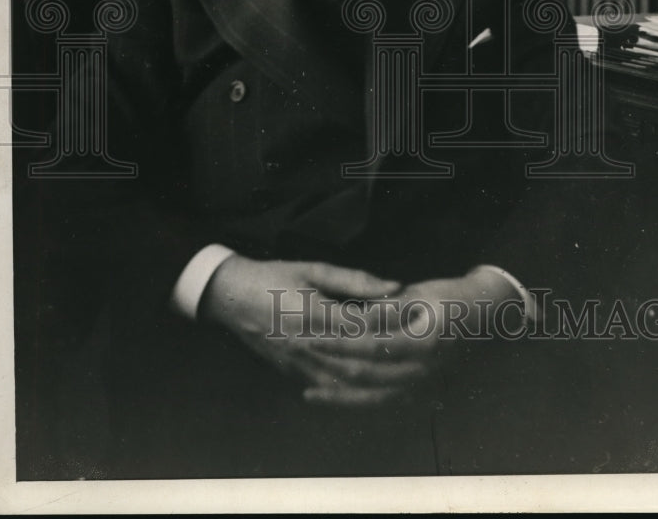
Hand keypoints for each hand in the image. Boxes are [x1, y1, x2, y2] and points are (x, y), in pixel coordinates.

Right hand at [199, 255, 421, 405]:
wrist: (231, 299)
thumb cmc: (275, 277)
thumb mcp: (313, 269)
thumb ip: (355, 280)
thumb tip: (395, 287)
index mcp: (314, 313)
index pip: (366, 325)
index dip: (396, 322)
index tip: (423, 316)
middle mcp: (308, 344)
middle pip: (362, 356)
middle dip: (394, 352)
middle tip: (427, 346)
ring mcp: (300, 364)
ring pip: (349, 381)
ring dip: (381, 376)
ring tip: (411, 367)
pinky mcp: (294, 374)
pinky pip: (331, 388)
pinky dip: (357, 389)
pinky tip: (379, 383)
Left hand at [301, 267, 526, 404]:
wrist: (484, 319)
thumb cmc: (450, 298)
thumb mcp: (420, 294)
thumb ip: (387, 308)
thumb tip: (353, 318)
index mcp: (424, 343)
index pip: (371, 344)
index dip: (338, 340)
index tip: (308, 332)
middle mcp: (422, 372)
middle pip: (366, 374)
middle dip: (329, 364)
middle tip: (296, 353)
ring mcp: (421, 388)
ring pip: (370, 398)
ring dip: (336, 393)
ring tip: (306, 389)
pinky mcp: (417, 396)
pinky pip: (379, 405)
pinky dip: (352, 402)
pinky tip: (326, 398)